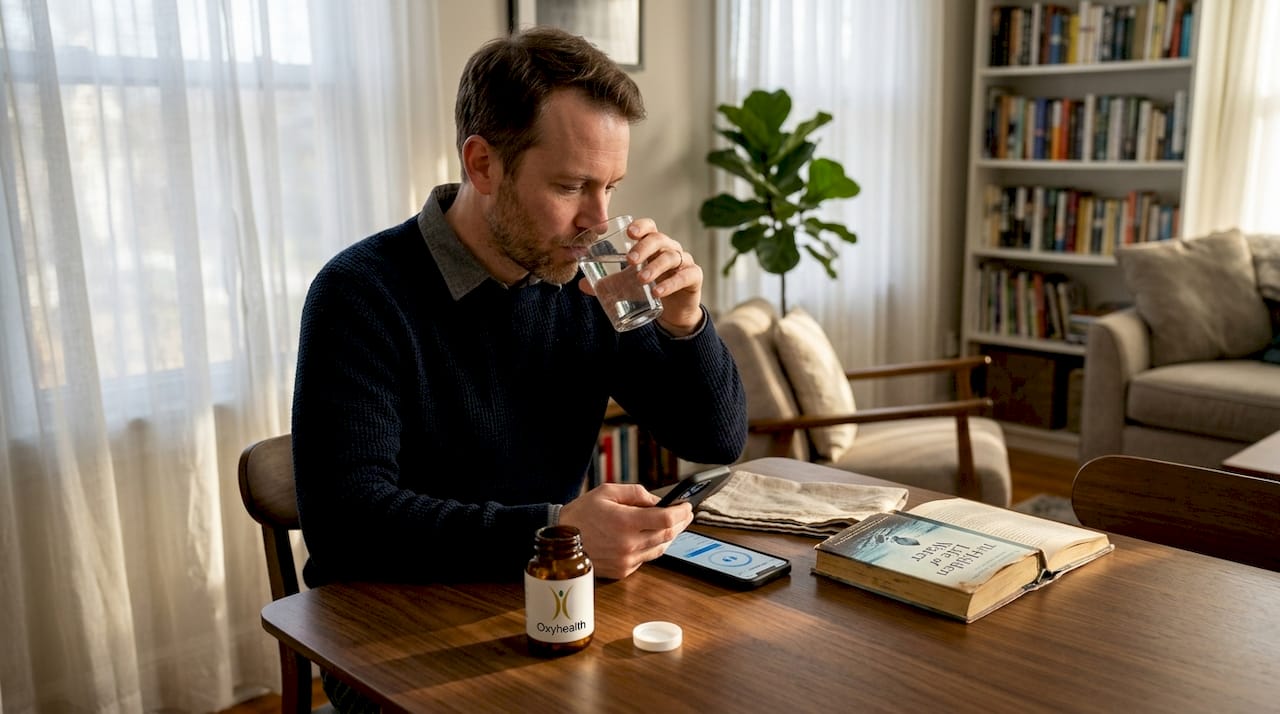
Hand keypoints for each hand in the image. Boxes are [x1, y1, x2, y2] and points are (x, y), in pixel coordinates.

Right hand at [557, 483, 693, 579]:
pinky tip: (652, 537)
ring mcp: (626, 560)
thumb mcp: (607, 492)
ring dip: (670, 536)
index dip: (681, 512)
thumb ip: (635, 493)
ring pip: (660, 549)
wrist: (561, 541)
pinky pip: (646, 559)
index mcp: (625, 522)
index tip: (687, 506)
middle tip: (686, 514)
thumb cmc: (581, 514)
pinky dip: (652, 547)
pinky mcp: (622, 571)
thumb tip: (656, 501)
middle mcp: (628, 544)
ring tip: (674, 524)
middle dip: (681, 523)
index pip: (666, 519)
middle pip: (668, 535)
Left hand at [615, 218, 705, 335]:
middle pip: (659, 239)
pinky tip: (658, 291)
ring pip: (671, 256)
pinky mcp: (694, 277)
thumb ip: (608, 282)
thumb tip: (582, 285)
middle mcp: (670, 248)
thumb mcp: (627, 284)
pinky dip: (671, 283)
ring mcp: (684, 262)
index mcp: (654, 245)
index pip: (650, 227)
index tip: (628, 233)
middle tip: (629, 259)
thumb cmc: (649, 288)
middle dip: (644, 246)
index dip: (640, 226)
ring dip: (655, 267)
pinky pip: (685, 276)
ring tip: (641, 278)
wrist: (672, 312)